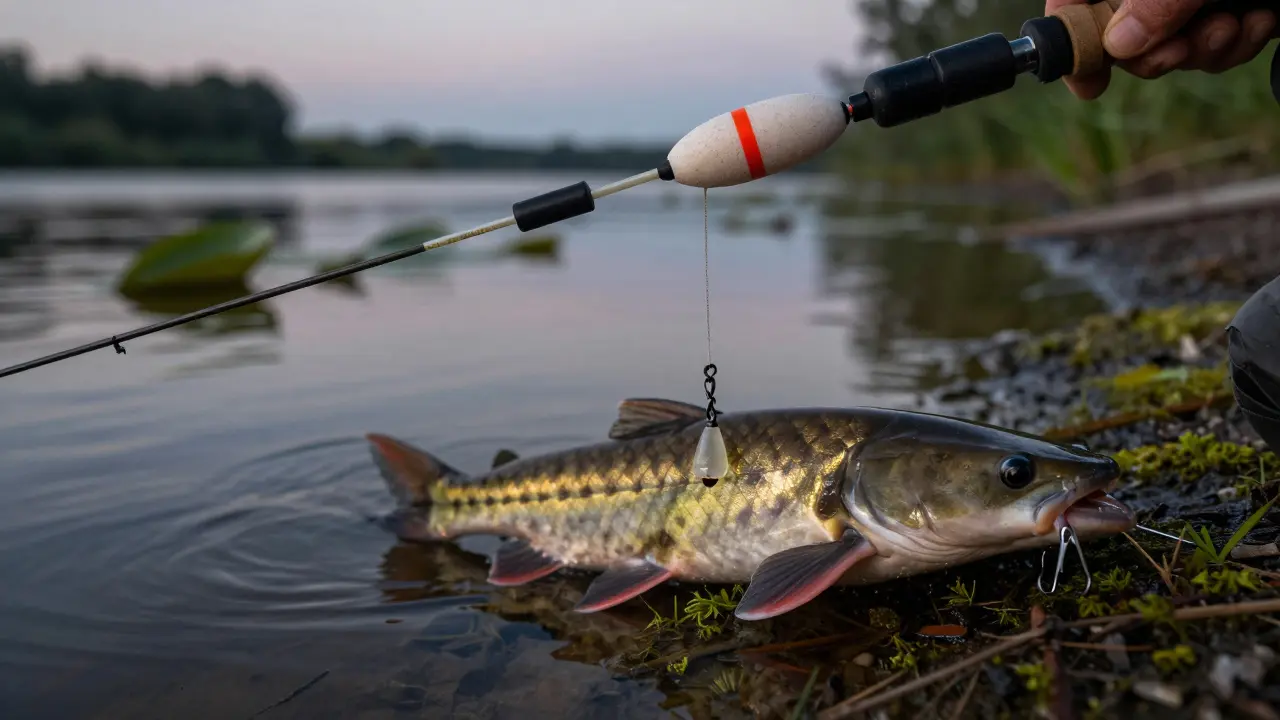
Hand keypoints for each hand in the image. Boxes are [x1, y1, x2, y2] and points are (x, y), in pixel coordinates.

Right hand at [1046, 0, 1277, 98]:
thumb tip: (1119, 46)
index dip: (1072, 35)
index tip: (1087, 80)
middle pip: (1124, 31)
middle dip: (1156, 52)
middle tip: (1178, 51)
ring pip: (1172, 44)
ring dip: (1205, 50)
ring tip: (1234, 26)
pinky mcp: (1233, 4)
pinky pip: (1217, 44)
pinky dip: (1238, 41)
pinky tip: (1260, 20)